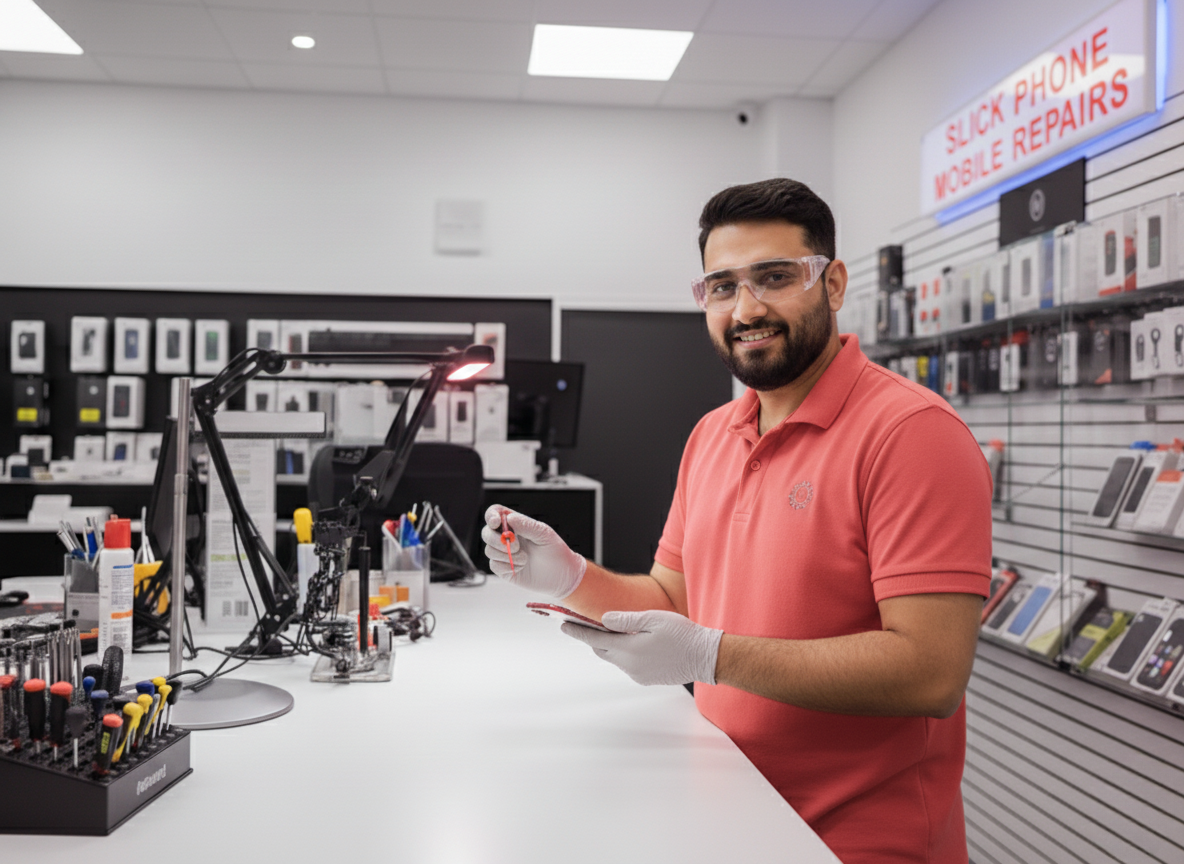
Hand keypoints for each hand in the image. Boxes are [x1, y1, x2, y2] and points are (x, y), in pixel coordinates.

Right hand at [481, 504, 586, 598]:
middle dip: (496, 539)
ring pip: (489, 550)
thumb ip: (526, 525)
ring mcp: (503, 554)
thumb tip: (508, 518)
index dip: (491, 516)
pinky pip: (494, 565)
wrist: (561, 575)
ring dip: (506, 555)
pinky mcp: (503, 569)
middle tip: (515, 546)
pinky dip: (507, 566)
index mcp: (515, 524)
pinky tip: (521, 566)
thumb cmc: (555, 550)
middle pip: (486, 533)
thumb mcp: (543, 534)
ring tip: (525, 558)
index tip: (496, 522)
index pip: (495, 514)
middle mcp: (506, 537)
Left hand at [561, 610, 722, 685]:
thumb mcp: (653, 619)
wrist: (705, 657)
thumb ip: (626, 620)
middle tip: (589, 623)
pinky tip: (636, 643)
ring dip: (612, 646)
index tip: (564, 625)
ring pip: (615, 658)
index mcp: (629, 649)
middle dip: (594, 638)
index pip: (595, 639)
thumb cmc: (683, 635)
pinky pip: (628, 665)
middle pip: (602, 651)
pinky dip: (625, 653)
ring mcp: (638, 674)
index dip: (578, 631)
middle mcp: (630, 665)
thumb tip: (604, 619)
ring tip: (617, 631)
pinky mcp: (646, 678)